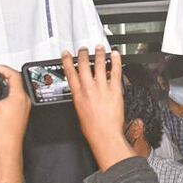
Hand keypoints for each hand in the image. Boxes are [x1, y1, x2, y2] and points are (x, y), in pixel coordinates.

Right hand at [0, 65, 29, 154]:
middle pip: (16, 81)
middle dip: (4, 75)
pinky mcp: (21, 113)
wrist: (7, 148)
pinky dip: (8, 94)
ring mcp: (24, 107)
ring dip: (6, 85)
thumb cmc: (1, 133)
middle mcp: (23, 101)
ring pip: (16, 90)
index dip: (3, 68)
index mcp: (17, 96)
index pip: (13, 74)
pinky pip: (16, 98)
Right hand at [63, 45, 130, 170]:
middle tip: (83, 49)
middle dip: (83, 54)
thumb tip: (81, 94)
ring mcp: (102, 88)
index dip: (67, 61)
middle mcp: (89, 89)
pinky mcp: (114, 89)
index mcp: (78, 95)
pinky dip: (115, 61)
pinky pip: (115, 71)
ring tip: (98, 47)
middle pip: (84, 66)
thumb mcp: (79, 113)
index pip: (70, 73)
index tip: (66, 54)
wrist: (104, 135)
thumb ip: (80, 100)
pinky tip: (115, 54)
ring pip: (99, 65)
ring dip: (98, 54)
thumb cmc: (92, 129)